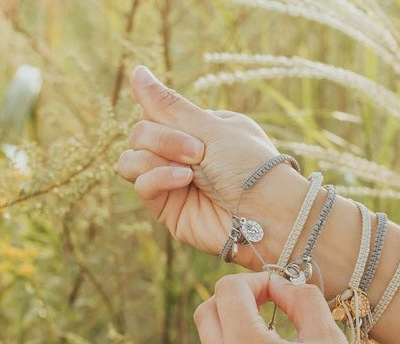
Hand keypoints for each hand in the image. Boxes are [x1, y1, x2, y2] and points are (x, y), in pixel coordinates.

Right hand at [116, 66, 302, 267]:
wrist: (268, 215)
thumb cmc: (249, 168)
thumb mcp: (211, 127)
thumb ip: (169, 105)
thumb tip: (136, 72)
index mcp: (200, 132)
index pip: (155, 114)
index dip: (160, 114)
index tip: (191, 126)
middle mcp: (184, 156)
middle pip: (139, 134)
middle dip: (164, 138)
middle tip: (198, 152)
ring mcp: (174, 184)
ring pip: (132, 160)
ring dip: (157, 157)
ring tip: (191, 171)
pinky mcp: (169, 210)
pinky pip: (141, 186)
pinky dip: (157, 177)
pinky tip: (184, 181)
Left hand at [194, 272, 389, 343]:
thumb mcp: (329, 339)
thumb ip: (303, 301)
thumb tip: (284, 287)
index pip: (229, 291)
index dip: (258, 280)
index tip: (286, 289)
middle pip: (207, 313)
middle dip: (235, 297)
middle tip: (273, 301)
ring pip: (210, 343)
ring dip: (233, 325)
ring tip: (275, 330)